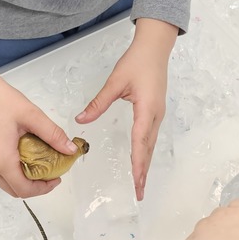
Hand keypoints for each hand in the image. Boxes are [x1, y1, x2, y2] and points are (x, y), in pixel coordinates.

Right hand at [0, 47, 76, 197]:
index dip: (44, 188)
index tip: (58, 177)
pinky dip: (11, 169)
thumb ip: (52, 134)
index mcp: (1, 160)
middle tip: (51, 170)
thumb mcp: (31, 115)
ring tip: (39, 159)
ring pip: (4, 181)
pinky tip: (22, 151)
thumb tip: (71, 149)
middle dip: (35, 185)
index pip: (24, 189)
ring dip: (22, 177)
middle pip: (14, 189)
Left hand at [75, 18, 175, 200]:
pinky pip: (150, 135)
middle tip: (138, 192)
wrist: (155, 47)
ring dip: (145, 162)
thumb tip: (81, 119)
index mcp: (147, 109)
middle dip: (143, 171)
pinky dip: (145, 150)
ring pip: (151, 143)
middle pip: (148, 148)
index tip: (136, 182)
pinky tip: (140, 157)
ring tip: (140, 181)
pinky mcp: (155, 110)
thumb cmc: (137, 61)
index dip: (138, 164)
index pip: (141, 142)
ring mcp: (157, 114)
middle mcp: (155, 115)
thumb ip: (99, 102)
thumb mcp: (115, 82)